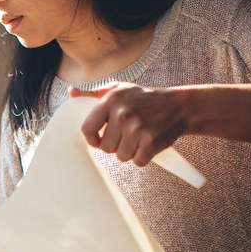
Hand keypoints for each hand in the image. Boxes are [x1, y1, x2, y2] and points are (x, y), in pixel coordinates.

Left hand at [70, 82, 190, 166]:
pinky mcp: (151, 142)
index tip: (99, 140)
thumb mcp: (119, 90)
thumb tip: (71, 93)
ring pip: (121, 156)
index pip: (87, 129)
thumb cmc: (145, 99)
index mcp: (111, 101)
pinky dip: (143, 157)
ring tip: (139, 137)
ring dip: (129, 151)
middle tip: (128, 134)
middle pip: (105, 148)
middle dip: (115, 145)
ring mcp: (137, 128)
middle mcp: (122, 114)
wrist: (179, 106)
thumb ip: (94, 93)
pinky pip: (137, 162)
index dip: (92, 139)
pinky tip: (148, 144)